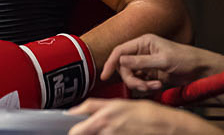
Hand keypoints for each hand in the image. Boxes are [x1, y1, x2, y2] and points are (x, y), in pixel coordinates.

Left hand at [68, 98, 222, 134]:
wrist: (169, 126)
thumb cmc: (149, 113)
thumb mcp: (123, 104)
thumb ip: (100, 107)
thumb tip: (82, 111)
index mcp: (107, 110)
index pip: (81, 112)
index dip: (71, 116)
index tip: (67, 118)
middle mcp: (107, 124)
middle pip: (79, 131)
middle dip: (77, 131)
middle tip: (76, 131)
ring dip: (95, 134)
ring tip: (108, 129)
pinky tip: (117, 133)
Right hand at [101, 34, 223, 92]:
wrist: (200, 71)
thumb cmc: (185, 59)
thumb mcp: (163, 60)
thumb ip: (141, 61)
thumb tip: (121, 61)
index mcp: (142, 43)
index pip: (119, 51)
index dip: (111, 62)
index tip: (105, 75)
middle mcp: (141, 53)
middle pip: (123, 67)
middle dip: (132, 79)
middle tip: (143, 86)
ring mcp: (145, 64)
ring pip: (131, 76)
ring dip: (140, 84)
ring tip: (154, 87)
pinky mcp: (150, 75)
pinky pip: (139, 82)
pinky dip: (146, 87)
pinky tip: (157, 86)